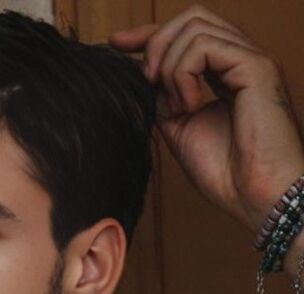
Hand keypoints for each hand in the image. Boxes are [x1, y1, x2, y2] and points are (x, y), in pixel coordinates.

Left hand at [110, 4, 303, 234]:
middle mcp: (240, 59)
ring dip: (170, 66)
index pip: (187, 34)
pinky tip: (189, 105)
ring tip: (176, 106)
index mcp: (225, 72)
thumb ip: (163, 99)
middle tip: (146, 80)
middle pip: (192, 17)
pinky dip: (184, 73)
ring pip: (195, 26)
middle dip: (156, 40)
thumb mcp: (180, 129)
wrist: (253, 196)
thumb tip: (143, 76)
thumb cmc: (226, 173)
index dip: (149, 34)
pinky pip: (205, 46)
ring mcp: (250, 59)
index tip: (116, 44)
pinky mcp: (257, 66)